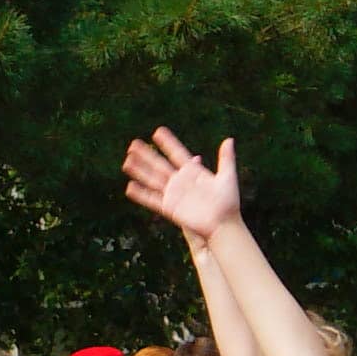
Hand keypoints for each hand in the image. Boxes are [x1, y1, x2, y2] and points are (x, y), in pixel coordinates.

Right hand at [119, 129, 244, 240]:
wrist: (223, 224)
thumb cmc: (228, 202)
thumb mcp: (228, 177)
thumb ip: (226, 159)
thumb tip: (229, 139)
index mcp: (194, 172)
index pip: (177, 153)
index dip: (168, 143)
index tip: (158, 131)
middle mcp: (181, 181)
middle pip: (160, 164)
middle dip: (147, 154)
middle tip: (133, 144)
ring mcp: (174, 194)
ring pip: (152, 179)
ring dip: (140, 170)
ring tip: (127, 161)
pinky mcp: (169, 208)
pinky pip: (152, 199)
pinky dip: (141, 194)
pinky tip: (129, 187)